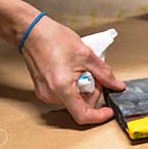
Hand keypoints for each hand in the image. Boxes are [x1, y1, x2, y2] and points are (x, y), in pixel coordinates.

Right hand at [0, 0, 124, 124]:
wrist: (31, 32)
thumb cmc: (52, 39)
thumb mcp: (86, 55)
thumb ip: (104, 73)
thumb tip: (116, 85)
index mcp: (62, 88)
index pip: (82, 115)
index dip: (98, 116)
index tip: (107, 111)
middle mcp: (51, 95)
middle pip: (79, 106)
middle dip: (92, 93)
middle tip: (95, 76)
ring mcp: (45, 94)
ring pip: (73, 101)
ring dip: (83, 89)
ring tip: (81, 70)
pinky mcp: (43, 91)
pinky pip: (64, 95)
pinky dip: (73, 87)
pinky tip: (73, 72)